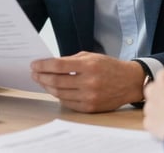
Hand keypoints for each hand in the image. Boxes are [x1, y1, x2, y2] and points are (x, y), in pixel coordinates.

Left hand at [30, 51, 144, 111]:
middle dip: (41, 76)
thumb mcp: (91, 56)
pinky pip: (68, 103)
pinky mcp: (90, 108)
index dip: (43, 65)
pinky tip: (54, 90)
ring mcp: (89, 96)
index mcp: (89, 65)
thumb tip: (49, 65)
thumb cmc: (109, 67)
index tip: (34, 64)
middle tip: (34, 73)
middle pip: (56, 81)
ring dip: (47, 87)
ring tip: (42, 81)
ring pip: (60, 93)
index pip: (58, 65)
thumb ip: (71, 60)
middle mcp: (89, 82)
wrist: (129, 82)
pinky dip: (58, 96)